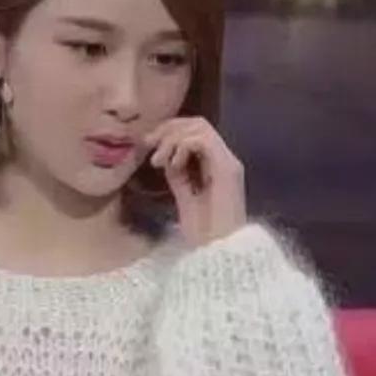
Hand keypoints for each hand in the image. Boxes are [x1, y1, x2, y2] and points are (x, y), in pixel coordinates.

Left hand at [144, 115, 247, 248]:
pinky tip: (172, 166)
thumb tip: (163, 155)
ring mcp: (228, 163)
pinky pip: (203, 140)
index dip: (169, 130)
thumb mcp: (183, 196)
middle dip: (168, 128)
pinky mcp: (228, 169)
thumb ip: (177, 174)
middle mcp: (225, 159)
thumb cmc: (203, 234)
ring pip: (200, 126)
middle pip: (197, 121)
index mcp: (215, 165)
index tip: (147, 145)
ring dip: (172, 139)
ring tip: (158, 162)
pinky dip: (182, 147)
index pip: (194, 130)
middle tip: (148, 145)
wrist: (219, 254)